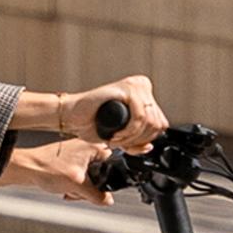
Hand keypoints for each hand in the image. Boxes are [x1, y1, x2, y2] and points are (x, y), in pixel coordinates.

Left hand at [0, 134, 120, 203]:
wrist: (25, 168)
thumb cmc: (48, 169)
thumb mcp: (78, 186)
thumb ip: (97, 195)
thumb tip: (108, 201)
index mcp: (93, 147)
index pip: (112, 165)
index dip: (105, 180)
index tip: (97, 190)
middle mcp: (86, 147)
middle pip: (100, 173)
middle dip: (90, 188)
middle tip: (77, 191)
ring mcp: (76, 153)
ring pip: (88, 177)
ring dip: (80, 189)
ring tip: (68, 190)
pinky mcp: (67, 161)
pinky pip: (77, 176)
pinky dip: (72, 185)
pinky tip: (64, 190)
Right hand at [5, 75, 170, 164]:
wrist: (72, 116)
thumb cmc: (92, 124)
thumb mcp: (122, 137)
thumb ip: (137, 141)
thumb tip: (149, 147)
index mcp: (144, 94)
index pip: (161, 123)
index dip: (146, 140)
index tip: (129, 145)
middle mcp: (141, 86)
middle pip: (158, 123)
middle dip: (139, 140)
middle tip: (120, 143)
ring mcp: (135, 86)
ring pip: (150, 121)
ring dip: (132, 138)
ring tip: (115, 140)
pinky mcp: (127, 88)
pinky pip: (140, 117)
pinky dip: (129, 132)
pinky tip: (115, 134)